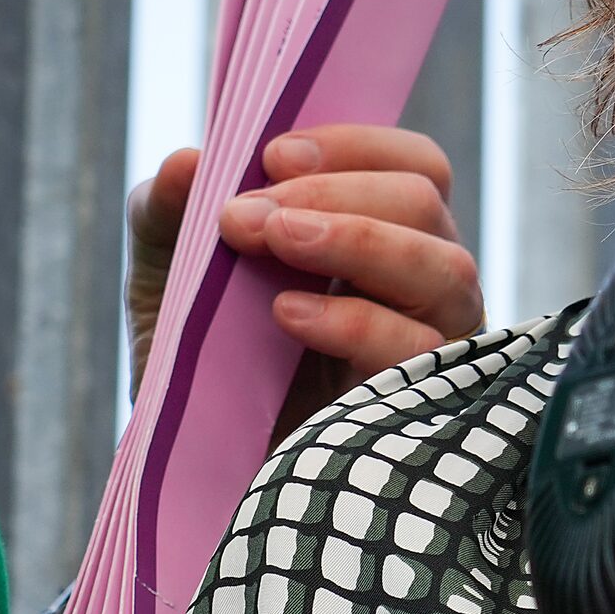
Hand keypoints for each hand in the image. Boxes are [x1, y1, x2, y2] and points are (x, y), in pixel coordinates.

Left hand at [126, 124, 484, 437]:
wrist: (197, 466)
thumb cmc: (201, 363)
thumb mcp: (168, 276)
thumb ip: (168, 212)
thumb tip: (189, 162)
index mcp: (381, 235)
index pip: (412, 166)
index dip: (354, 147)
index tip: (271, 158)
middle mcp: (422, 285)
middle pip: (426, 202)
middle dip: (335, 195)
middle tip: (246, 217)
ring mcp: (434, 346)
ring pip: (447, 269)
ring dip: (359, 240)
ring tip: (273, 246)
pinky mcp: (425, 406)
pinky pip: (421, 349)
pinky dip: (355, 320)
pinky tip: (287, 316)